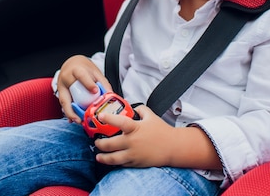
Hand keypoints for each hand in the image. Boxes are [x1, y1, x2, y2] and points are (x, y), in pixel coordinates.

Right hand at [56, 55, 111, 121]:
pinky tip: (74, 120)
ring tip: (78, 121)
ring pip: (64, 102)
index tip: (95, 91)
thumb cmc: (84, 68)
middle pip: (66, 94)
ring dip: (70, 113)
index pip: (81, 76)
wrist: (72, 64)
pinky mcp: (61, 93)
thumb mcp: (94, 72)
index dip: (88, 83)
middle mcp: (65, 79)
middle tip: (80, 118)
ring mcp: (61, 87)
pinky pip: (64, 104)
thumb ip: (102, 82)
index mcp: (75, 70)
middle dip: (71, 109)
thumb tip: (110, 95)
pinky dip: (69, 112)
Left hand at [94, 105, 222, 169]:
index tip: (100, 116)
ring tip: (99, 155)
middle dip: (99, 143)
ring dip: (103, 157)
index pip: (119, 121)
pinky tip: (112, 160)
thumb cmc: (163, 132)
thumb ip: (141, 109)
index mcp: (135, 128)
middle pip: (110, 144)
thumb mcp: (151, 116)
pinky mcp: (135, 163)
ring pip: (113, 158)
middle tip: (96, 141)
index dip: (108, 118)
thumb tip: (134, 106)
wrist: (173, 147)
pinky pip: (121, 164)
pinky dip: (115, 162)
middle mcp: (132, 142)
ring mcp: (133, 154)